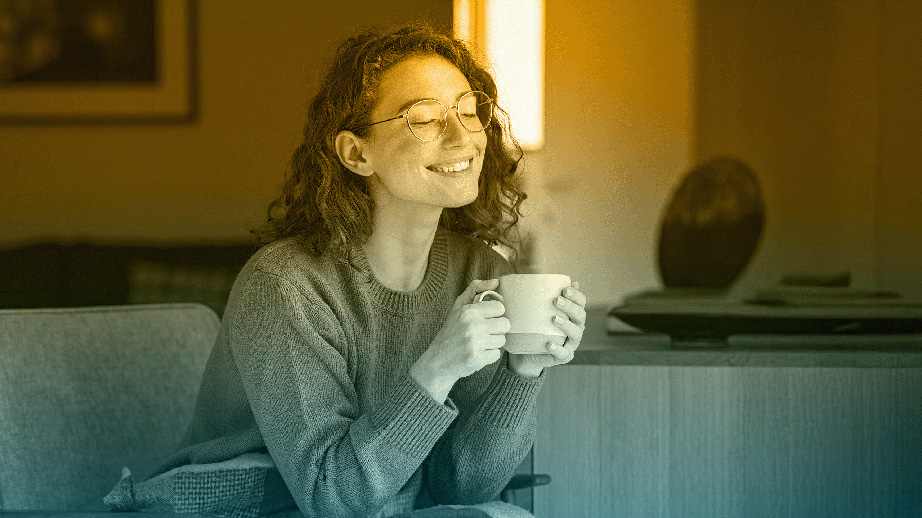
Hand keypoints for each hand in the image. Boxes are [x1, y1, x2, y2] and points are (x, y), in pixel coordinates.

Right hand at [410, 279, 510, 401]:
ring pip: (502, 340)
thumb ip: (475, 289)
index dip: (495, 314)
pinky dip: (489, 355)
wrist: (436, 361)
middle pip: (505, 324)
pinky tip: (477, 353)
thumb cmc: (450, 332)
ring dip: (493, 343)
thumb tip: (497, 281)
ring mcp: (475, 344)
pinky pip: (497, 355)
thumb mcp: (458, 307)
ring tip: (479, 343)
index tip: (486, 318)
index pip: (500, 308)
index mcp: (468, 311)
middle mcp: (473, 326)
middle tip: (484, 332)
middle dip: (496, 329)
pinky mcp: (478, 359)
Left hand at [507, 281, 586, 376]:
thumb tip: (539, 273)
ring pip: (576, 333)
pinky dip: (558, 349)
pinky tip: (550, 344)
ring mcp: (571, 343)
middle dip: (570, 307)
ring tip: (555, 319)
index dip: (576, 295)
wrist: (527, 352)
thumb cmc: (535, 326)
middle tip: (556, 301)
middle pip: (580, 316)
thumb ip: (541, 294)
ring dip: (567, 325)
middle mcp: (576, 327)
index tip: (564, 289)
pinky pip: (564, 354)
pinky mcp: (564, 356)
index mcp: (572, 314)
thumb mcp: (537, 310)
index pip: (581, 302)